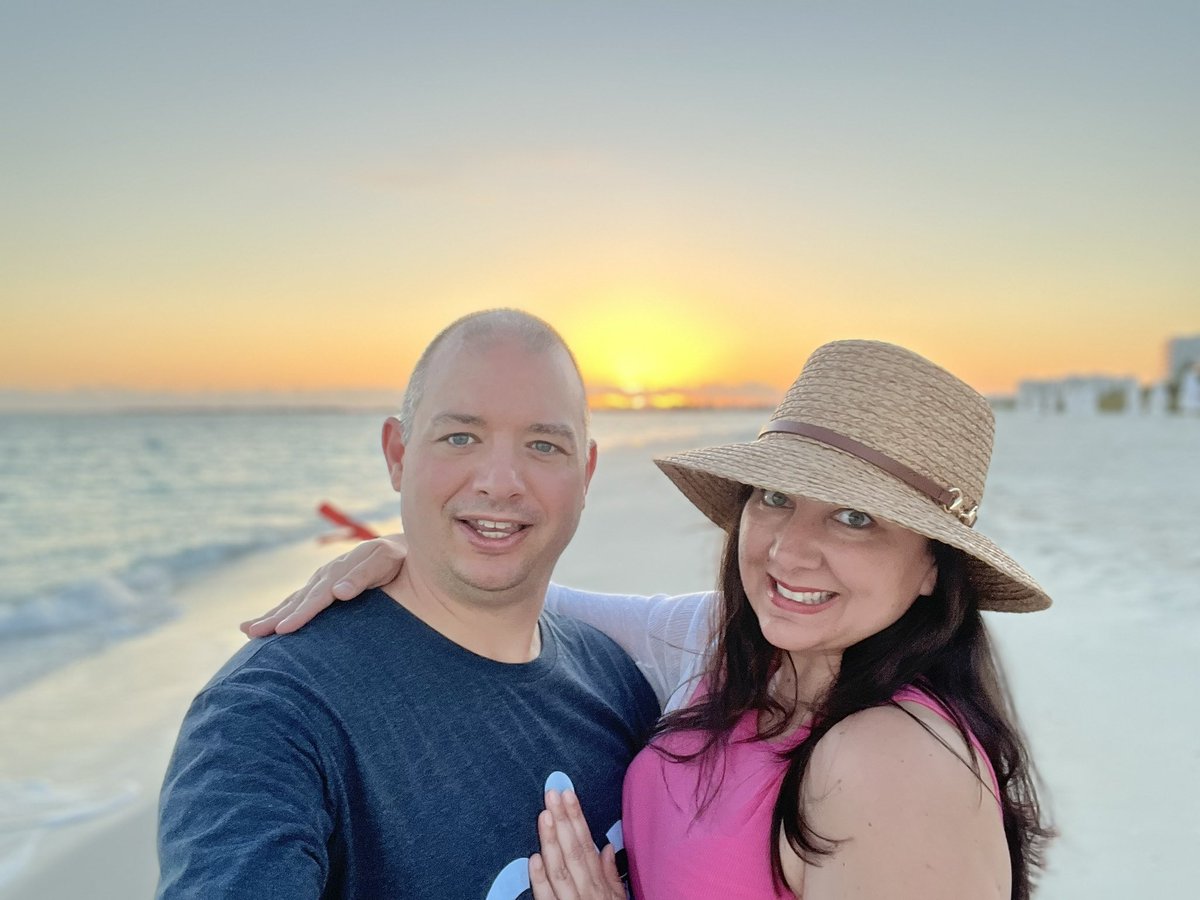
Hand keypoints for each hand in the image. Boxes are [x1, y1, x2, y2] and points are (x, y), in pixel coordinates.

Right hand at [239, 535, 408, 636]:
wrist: (399, 548)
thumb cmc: (395, 558)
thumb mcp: (385, 560)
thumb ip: (363, 575)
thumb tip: (339, 592)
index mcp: (339, 572)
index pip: (317, 597)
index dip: (301, 614)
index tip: (283, 630)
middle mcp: (325, 576)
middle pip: (298, 601)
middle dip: (275, 618)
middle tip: (253, 635)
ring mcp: (321, 581)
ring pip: (292, 601)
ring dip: (271, 616)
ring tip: (248, 631)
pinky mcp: (322, 586)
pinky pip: (298, 600)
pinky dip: (281, 611)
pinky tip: (266, 622)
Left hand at [529, 790, 624, 899]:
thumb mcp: (617, 898)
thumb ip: (611, 873)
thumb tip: (608, 847)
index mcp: (598, 882)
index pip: (586, 844)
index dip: (576, 818)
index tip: (568, 795)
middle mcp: (586, 888)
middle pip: (573, 851)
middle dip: (563, 821)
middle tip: (553, 795)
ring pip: (560, 869)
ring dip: (552, 841)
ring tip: (544, 815)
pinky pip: (546, 897)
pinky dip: (540, 878)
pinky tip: (533, 858)